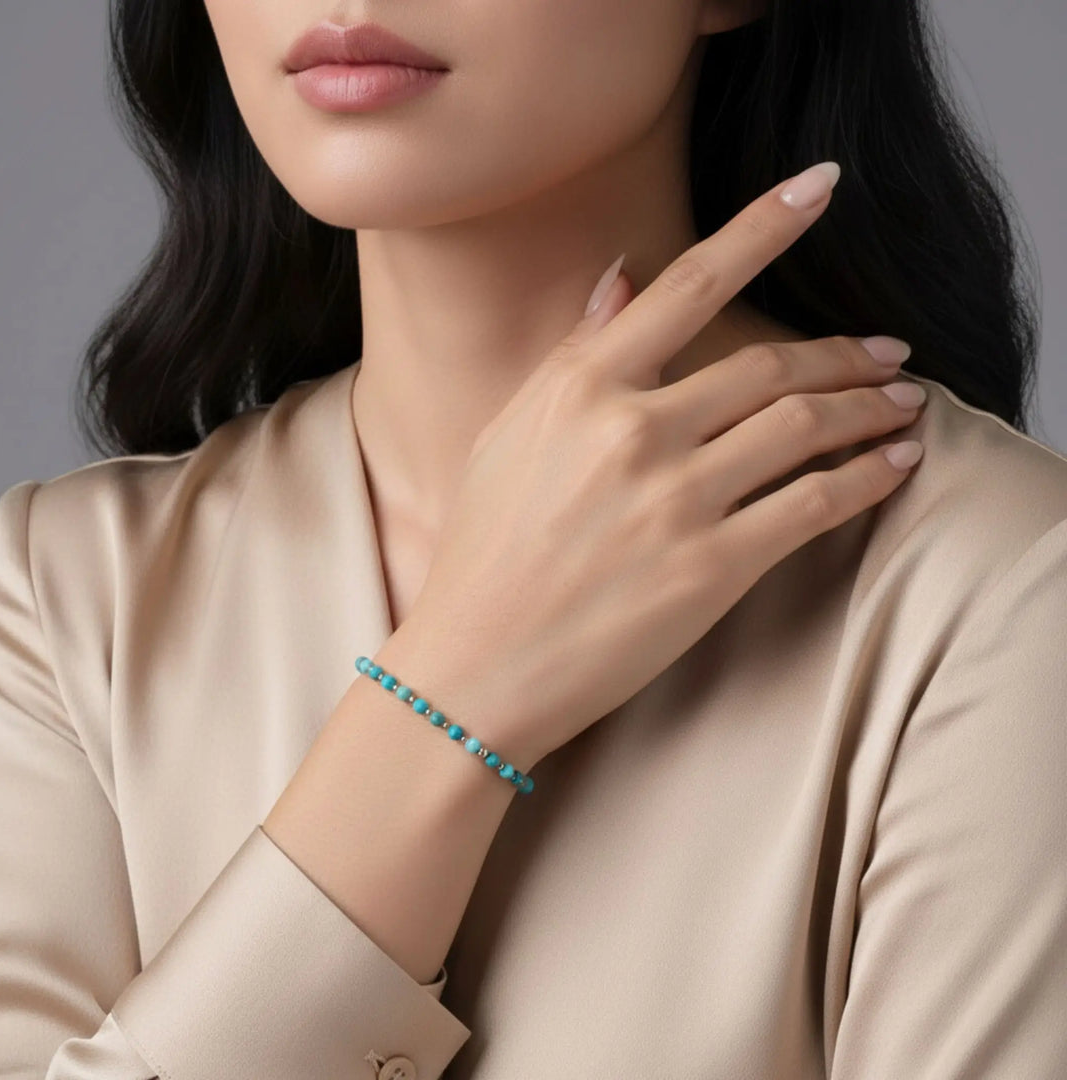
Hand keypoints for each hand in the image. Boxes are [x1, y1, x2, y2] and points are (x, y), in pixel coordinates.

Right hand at [381, 163, 923, 772]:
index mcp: (582, 389)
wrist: (478, 666)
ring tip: (903, 404)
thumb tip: (620, 280)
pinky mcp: (710, 569)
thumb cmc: (484, 552)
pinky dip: (865, 478)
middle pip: (770, 365)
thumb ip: (574, 354)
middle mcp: (634, 431)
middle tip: (888, 353)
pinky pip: (813, 505)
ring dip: (867, 408)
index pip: (690, 282)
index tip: (820, 185)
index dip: (765, 224)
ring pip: (803, 426)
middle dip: (845, 352)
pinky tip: (893, 465)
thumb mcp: (509, 434)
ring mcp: (675, 500)